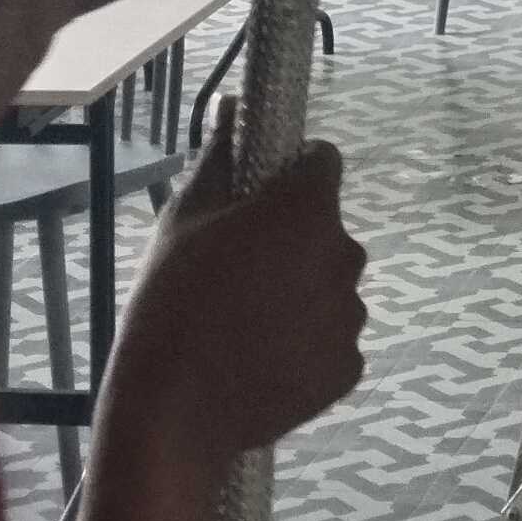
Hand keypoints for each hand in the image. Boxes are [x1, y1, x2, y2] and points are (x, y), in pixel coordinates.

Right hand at [100, 125, 367, 479]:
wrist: (173, 414)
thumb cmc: (170, 303)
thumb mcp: (183, 221)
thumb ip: (219, 158)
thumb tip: (234, 107)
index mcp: (308, 209)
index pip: (324, 163)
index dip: (294, 173)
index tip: (262, 197)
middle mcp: (345, 255)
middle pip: (327, 230)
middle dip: (294, 240)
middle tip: (240, 271)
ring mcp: (351, 316)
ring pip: (331, 286)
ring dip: (302, 292)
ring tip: (245, 323)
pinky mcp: (349, 369)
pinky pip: (333, 340)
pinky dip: (308, 345)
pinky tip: (261, 360)